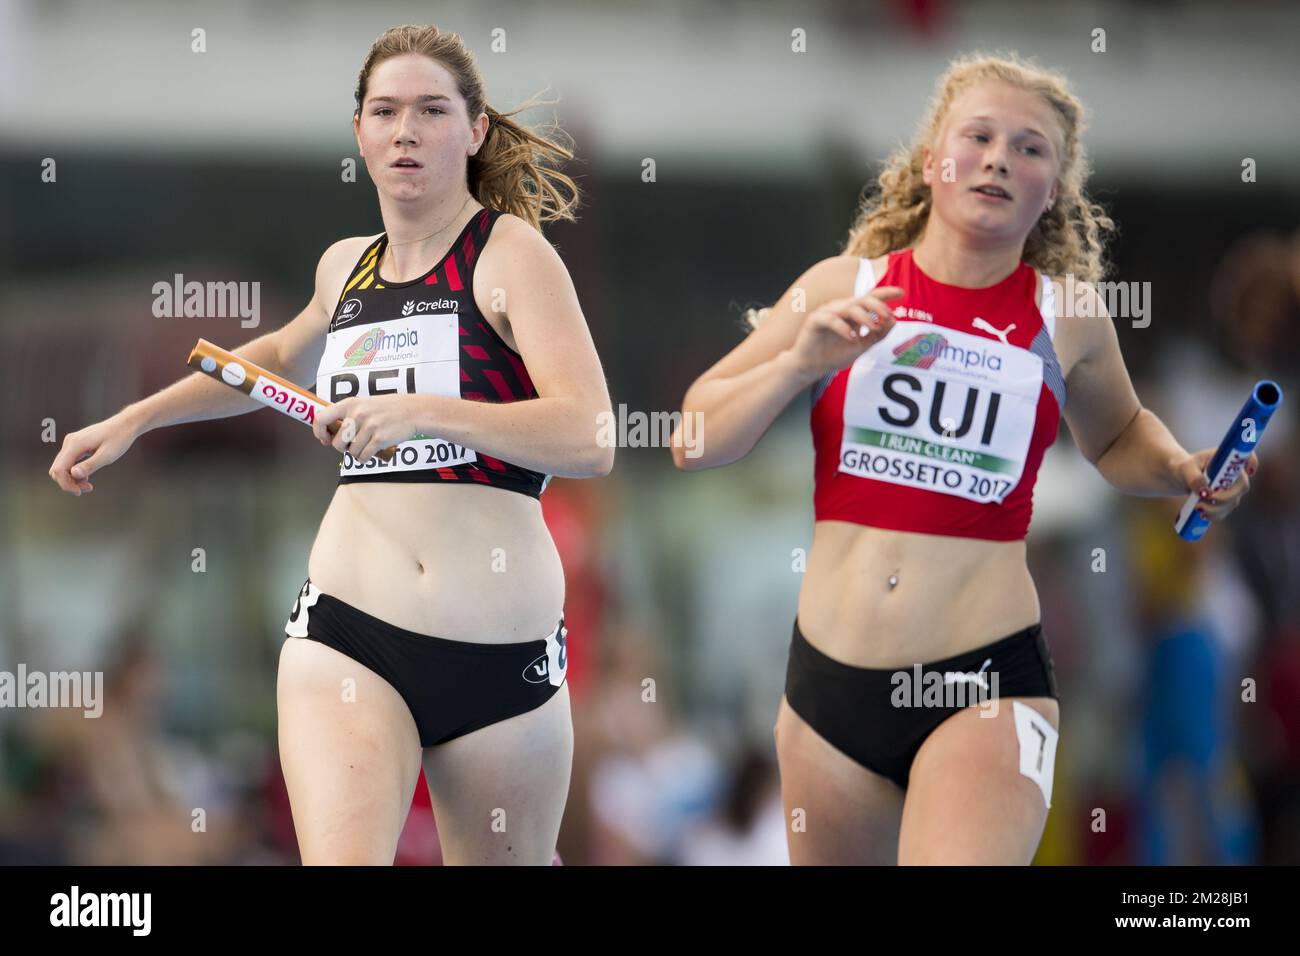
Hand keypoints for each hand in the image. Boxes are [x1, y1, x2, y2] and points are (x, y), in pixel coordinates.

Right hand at [48, 413, 141, 494]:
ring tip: (88, 485)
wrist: (125, 425)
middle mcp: (69, 442)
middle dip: (69, 483)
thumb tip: (74, 474)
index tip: (80, 492)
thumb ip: (90, 465)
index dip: (66, 484)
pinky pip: (69, 462)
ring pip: (62, 467)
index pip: (59, 469)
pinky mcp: (76, 445)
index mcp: (75, 444)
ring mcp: (71, 443)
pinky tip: (87, 477)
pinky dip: (75, 472)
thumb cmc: (119, 439)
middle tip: (88, 488)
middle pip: (57, 469)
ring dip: (72, 478)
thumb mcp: (107, 455)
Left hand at [312, 394, 417, 462]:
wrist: (413, 411)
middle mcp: (357, 414)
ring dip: (356, 453)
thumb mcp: (365, 404)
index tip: (324, 438)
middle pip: (337, 442)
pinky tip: (369, 453)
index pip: (322, 418)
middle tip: (350, 444)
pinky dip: (364, 458)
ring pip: (351, 452)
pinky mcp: (379, 439)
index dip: (319, 431)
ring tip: (364, 447)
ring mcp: (369, 427)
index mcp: (350, 404)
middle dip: (342, 448)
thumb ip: (347, 415)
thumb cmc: (388, 409)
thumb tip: (328, 435)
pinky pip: (363, 456)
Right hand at [789, 287, 903, 381]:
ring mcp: (827, 312)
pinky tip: (852, 337)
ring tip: (873, 328)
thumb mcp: (861, 347)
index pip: (871, 298)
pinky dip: (843, 327)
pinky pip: (831, 319)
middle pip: (862, 299)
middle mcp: (841, 308)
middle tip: (888, 315)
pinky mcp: (815, 319)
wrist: (811, 367)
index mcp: (852, 313)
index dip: (886, 293)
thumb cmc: (833, 356)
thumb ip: (877, 335)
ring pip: (848, 307)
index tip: (903, 293)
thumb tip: (894, 321)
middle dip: (877, 306)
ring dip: (864, 316)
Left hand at [1173, 447, 1258, 522]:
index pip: (1247, 457)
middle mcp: (1234, 474)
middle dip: (1226, 496)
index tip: (1249, 471)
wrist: (1181, 478)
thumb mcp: (1186, 469)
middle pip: (1242, 486)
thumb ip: (1195, 478)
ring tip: (1198, 507)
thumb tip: (1205, 493)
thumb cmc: (1185, 468)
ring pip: (1233, 502)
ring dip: (1216, 508)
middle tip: (1208, 498)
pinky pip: (1224, 511)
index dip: (1252, 463)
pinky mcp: (1225, 501)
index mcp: (1227, 459)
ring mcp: (1232, 489)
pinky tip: (1203, 515)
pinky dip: (1215, 515)